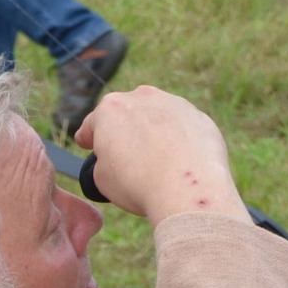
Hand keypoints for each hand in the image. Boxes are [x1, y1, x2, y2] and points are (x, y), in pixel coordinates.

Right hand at [76, 84, 251, 228]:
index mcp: (110, 109)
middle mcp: (141, 97)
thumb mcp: (102, 179)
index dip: (88, 137)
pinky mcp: (200, 118)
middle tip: (127, 157)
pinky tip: (181, 165)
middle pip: (127, 115)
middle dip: (124, 132)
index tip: (87, 144)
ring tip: (158, 164)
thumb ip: (102, 162)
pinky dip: (180, 142)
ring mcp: (174, 104)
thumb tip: (114, 160)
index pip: (93, 124)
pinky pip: (183, 130)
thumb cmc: (139, 185)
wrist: (187, 190)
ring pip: (158, 119)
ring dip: (154, 134)